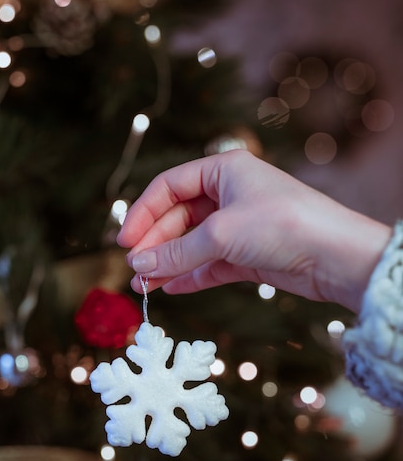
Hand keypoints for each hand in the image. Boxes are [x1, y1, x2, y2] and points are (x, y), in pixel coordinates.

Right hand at [117, 150, 390, 312]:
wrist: (336, 257)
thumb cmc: (282, 225)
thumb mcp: (221, 234)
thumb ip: (176, 252)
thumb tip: (137, 265)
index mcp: (223, 171)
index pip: (168, 187)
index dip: (143, 214)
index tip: (124, 243)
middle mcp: (229, 195)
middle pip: (178, 219)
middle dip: (155, 246)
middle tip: (134, 271)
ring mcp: (238, 226)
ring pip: (192, 245)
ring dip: (167, 265)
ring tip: (143, 287)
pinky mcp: (248, 255)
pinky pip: (208, 264)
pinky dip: (189, 276)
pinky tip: (169, 289)